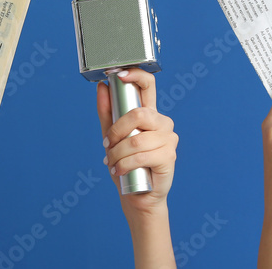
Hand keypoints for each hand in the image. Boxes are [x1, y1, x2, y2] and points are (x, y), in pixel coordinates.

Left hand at [96, 69, 177, 219]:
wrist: (138, 196)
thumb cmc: (127, 165)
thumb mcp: (111, 138)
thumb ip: (107, 113)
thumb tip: (102, 87)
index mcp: (150, 114)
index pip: (148, 85)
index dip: (136, 75)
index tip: (119, 75)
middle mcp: (162, 123)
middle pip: (140, 114)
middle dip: (117, 130)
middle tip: (108, 144)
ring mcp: (169, 139)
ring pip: (137, 139)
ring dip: (118, 154)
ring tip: (113, 164)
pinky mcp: (169, 156)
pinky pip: (142, 156)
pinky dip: (125, 164)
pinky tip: (121, 170)